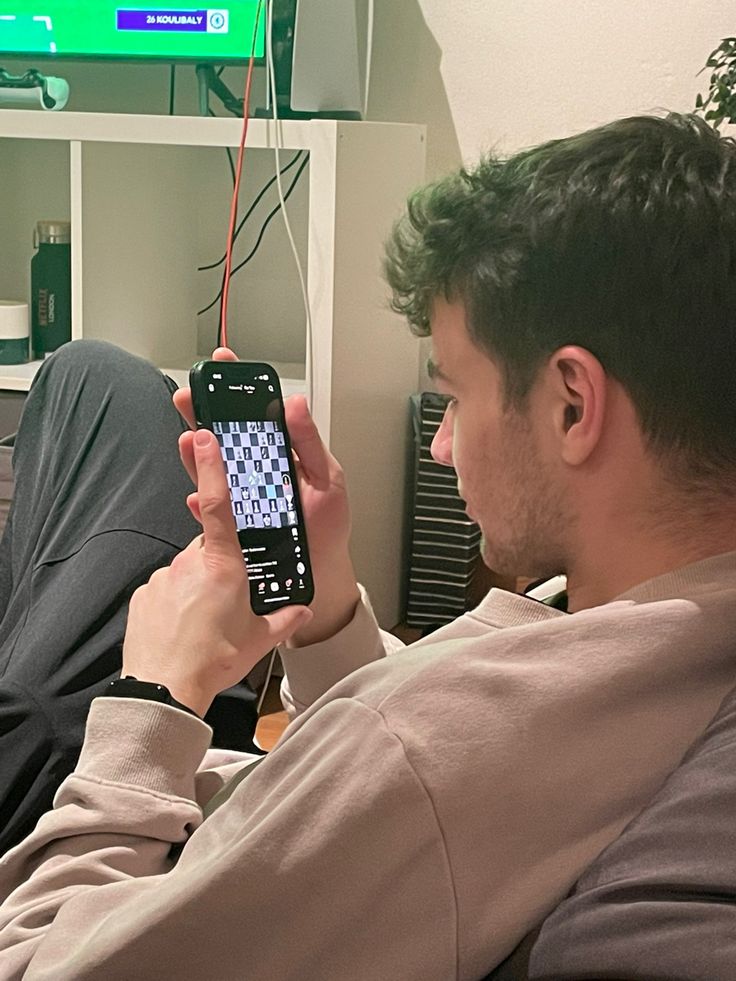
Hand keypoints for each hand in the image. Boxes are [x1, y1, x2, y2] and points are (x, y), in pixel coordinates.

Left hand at [121, 427, 311, 717]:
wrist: (165, 690)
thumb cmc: (213, 660)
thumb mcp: (259, 639)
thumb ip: (284, 619)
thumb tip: (303, 611)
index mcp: (223, 566)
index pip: (218, 504)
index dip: (212, 468)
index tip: (206, 437)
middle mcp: (189, 563)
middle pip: (208, 550)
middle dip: (219, 568)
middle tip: (227, 603)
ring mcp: (163, 578)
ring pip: (186, 572)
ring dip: (196, 589)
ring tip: (204, 625)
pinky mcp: (144, 595)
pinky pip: (165, 590)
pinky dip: (174, 604)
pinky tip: (182, 629)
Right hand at [175, 349, 359, 646]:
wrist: (321, 571)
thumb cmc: (327, 526)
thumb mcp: (327, 477)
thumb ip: (308, 441)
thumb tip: (294, 402)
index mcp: (279, 455)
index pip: (254, 415)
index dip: (236, 388)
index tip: (223, 364)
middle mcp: (255, 473)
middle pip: (223, 437)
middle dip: (204, 413)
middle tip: (191, 395)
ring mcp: (240, 498)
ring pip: (210, 469)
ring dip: (196, 453)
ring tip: (190, 438)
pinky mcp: (231, 526)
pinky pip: (210, 511)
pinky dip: (202, 503)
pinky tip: (198, 496)